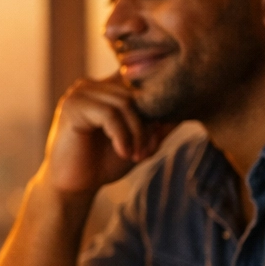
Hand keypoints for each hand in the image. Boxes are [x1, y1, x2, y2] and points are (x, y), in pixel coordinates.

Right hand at [43, 77, 174, 196]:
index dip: (156, 103)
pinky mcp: (73, 107)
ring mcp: (80, 93)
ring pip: (125, 104)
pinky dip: (122, 136)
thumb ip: (159, 124)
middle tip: (148, 151)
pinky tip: (123, 154)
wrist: (73, 186)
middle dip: (147, 125)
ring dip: (137, 133)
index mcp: (106, 88)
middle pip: (135, 93)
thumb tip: (191, 106)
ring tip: (137, 156)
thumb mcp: (140, 141)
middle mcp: (92, 84)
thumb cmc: (104, 162)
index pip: (139, 79)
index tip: (157, 137)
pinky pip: (110, 115)